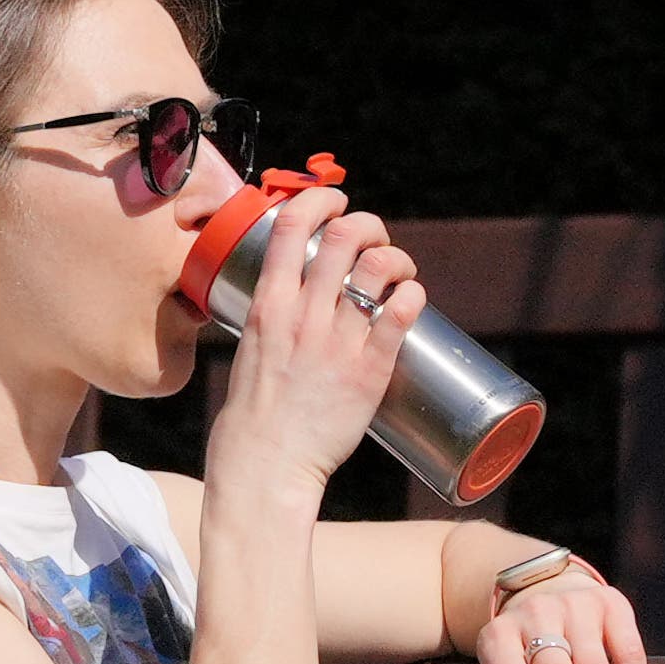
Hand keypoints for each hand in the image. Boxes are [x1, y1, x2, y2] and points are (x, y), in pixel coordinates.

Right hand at [204, 192, 418, 507]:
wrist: (265, 463)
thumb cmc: (255, 413)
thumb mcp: (252, 347)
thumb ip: (274, 316)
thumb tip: (295, 294)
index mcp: (269, 305)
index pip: (293, 226)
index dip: (321, 199)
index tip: (335, 201)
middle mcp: (304, 315)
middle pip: (347, 236)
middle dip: (369, 225)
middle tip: (375, 242)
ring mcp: (338, 342)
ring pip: (379, 267)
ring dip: (397, 258)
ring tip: (398, 272)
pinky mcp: (369, 370)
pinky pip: (401, 313)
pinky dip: (412, 295)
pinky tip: (410, 299)